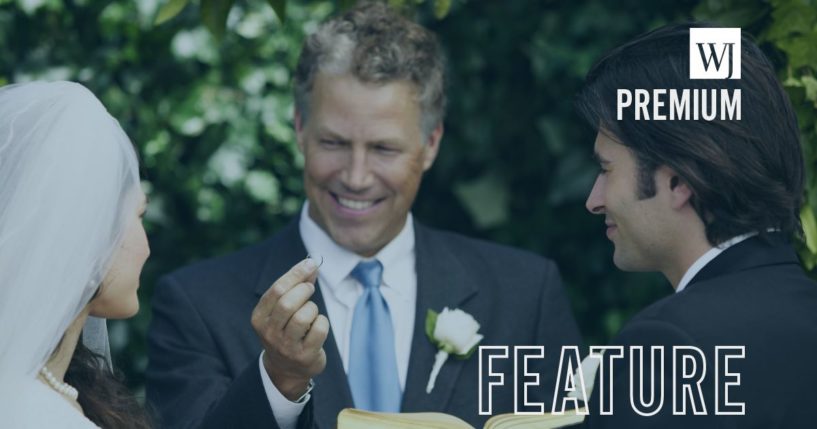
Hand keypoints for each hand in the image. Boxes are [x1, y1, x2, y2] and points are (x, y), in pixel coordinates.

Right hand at [251, 257, 328, 399]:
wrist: (287, 369)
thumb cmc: (287, 330)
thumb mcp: (283, 309)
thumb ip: (295, 286)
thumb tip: (312, 264)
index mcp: (259, 317)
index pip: (277, 289)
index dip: (296, 273)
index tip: (311, 263)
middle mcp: (269, 333)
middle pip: (288, 302)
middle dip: (304, 290)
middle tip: (310, 290)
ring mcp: (286, 346)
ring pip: (304, 316)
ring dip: (313, 309)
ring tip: (311, 313)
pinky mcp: (304, 355)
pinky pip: (319, 329)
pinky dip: (322, 322)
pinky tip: (317, 327)